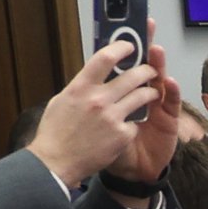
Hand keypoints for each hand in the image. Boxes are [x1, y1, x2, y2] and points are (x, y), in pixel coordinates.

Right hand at [31, 33, 178, 188]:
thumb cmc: (55, 133)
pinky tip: (132, 125)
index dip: (121, 47)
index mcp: (79, 88)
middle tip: (150, 70)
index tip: (130, 45)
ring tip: (152, 93)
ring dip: (151, 92)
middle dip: (147, 70)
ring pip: (143, 96)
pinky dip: (135, 122)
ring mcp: (112, 117)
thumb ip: (80, 87)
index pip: (104, 58)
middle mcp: (97, 99)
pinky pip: (136, 121)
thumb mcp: (62, 102)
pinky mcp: (122, 134)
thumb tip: (93, 75)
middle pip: (133, 75)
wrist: (55, 163)